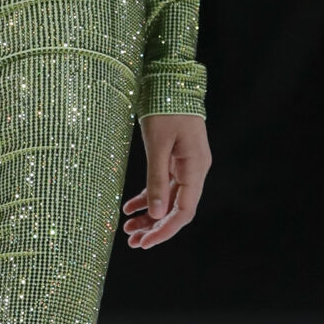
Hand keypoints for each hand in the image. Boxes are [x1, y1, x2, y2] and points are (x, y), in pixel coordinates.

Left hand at [122, 112, 209, 248]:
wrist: (170, 80)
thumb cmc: (165, 108)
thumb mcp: (157, 144)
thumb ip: (156, 179)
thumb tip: (155, 214)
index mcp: (195, 168)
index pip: (183, 211)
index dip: (165, 230)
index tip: (145, 243)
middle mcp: (195, 170)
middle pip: (177, 209)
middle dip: (155, 228)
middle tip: (132, 242)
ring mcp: (186, 165)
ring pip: (169, 199)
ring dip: (150, 216)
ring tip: (128, 229)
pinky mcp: (175, 160)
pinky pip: (163, 185)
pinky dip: (148, 197)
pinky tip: (129, 207)